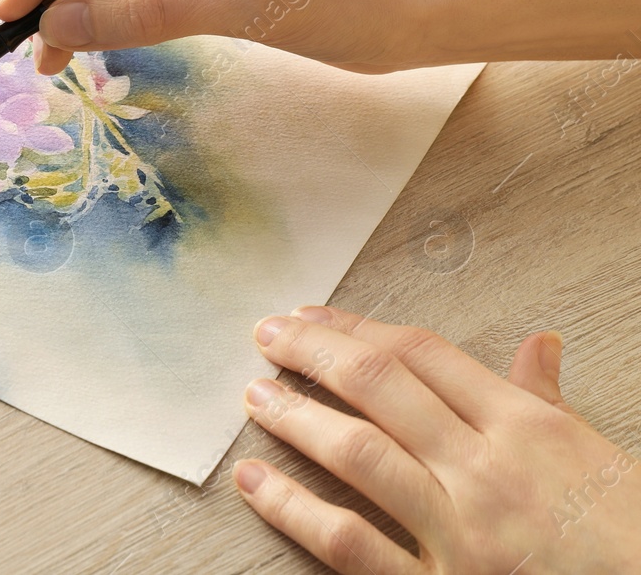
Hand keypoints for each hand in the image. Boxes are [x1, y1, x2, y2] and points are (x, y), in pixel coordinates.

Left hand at [236, 306, 640, 572]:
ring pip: (358, 453)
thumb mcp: (596, 455)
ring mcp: (460, 532)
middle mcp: (486, 470)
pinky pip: (351, 543)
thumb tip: (538, 344)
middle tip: (266, 334)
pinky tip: (254, 482)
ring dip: (296, 417)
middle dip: (313, 352)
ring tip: (255, 395)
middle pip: (379, 385)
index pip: (421, 354)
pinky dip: (293, 509)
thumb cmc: (627, 535)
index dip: (355, 326)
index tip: (312, 315)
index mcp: (525, 427)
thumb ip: (547, 398)